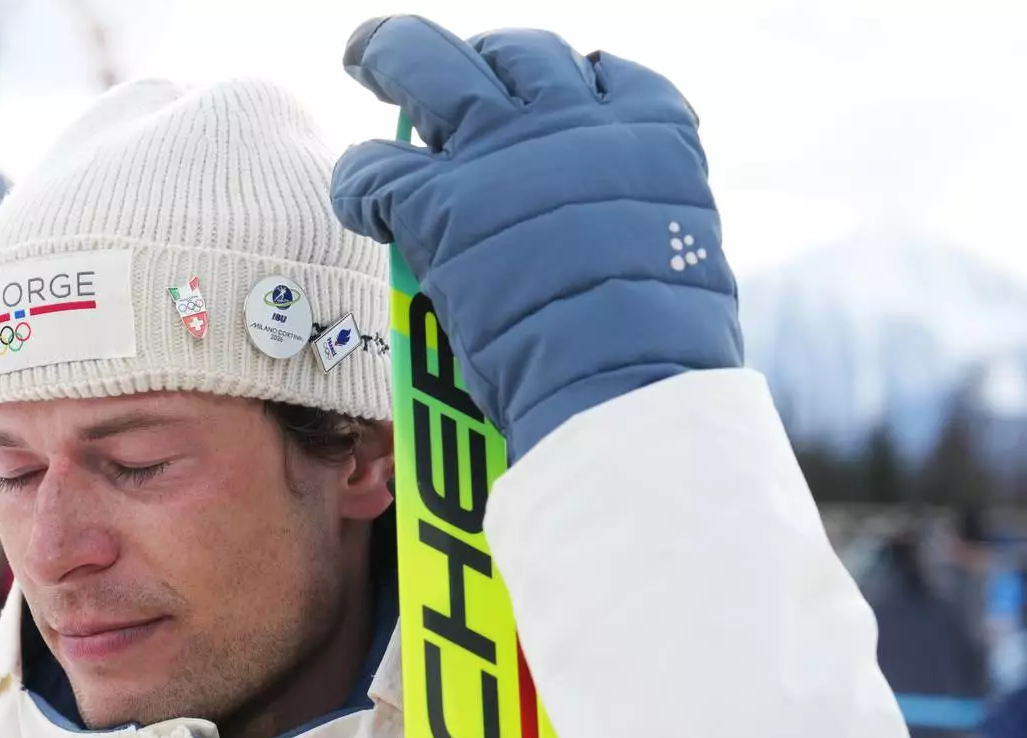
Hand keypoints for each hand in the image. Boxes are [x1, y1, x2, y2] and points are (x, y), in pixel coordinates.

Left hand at [331, 15, 743, 458]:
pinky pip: (375, 166)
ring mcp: (500, 153)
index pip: (603, 73)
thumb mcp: (683, 254)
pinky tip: (361, 198)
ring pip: (427, 65)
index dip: (569, 83)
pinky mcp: (438, 202)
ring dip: (395, 61)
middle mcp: (572, 121)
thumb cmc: (668, 348)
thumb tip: (612, 224)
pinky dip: (359, 180)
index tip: (547, 102)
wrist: (629, 383)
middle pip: (511, 50)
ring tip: (371, 60)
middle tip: (444, 58)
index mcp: (648, 132)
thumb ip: (641, 214)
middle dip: (474, 52)